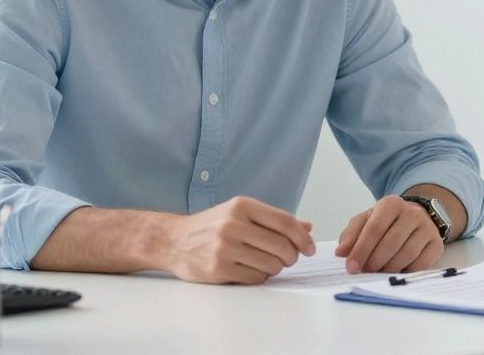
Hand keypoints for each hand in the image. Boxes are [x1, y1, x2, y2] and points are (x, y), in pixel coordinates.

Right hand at [164, 196, 314, 283]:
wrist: (173, 240)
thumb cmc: (212, 226)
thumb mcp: (240, 213)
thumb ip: (274, 220)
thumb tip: (307, 227)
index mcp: (242, 206)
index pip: (285, 221)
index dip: (303, 237)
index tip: (310, 248)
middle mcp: (233, 224)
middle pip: (281, 245)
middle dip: (291, 256)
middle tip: (288, 258)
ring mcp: (224, 247)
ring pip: (271, 264)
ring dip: (275, 267)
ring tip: (266, 262)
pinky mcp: (219, 269)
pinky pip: (256, 278)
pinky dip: (260, 276)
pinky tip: (251, 269)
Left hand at [335, 195, 443, 273]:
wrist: (415, 217)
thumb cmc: (385, 222)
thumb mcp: (365, 221)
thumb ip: (351, 235)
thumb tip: (341, 252)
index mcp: (391, 204)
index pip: (374, 228)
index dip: (361, 250)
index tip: (351, 267)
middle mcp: (412, 212)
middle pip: (390, 243)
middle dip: (374, 262)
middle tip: (365, 272)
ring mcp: (427, 228)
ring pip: (406, 254)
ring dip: (389, 268)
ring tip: (379, 272)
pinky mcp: (437, 243)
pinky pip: (421, 263)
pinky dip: (406, 271)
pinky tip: (397, 271)